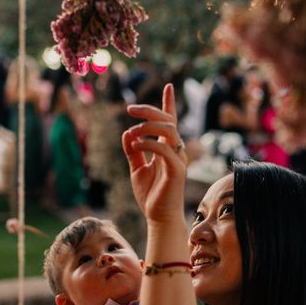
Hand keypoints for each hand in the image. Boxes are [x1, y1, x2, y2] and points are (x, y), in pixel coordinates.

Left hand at [122, 84, 187, 223]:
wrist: (159, 218)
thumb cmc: (151, 195)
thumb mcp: (136, 169)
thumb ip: (133, 151)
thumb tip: (127, 132)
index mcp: (167, 148)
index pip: (169, 121)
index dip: (169, 103)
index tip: (169, 86)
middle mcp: (176, 150)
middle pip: (168, 120)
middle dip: (150, 110)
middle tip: (129, 108)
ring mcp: (178, 159)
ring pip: (169, 130)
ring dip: (148, 125)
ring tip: (132, 130)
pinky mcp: (176, 170)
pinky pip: (163, 149)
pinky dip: (147, 143)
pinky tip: (134, 145)